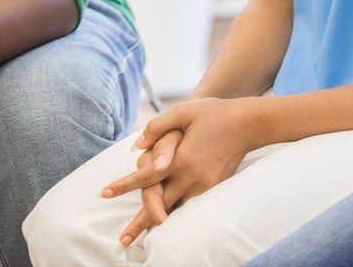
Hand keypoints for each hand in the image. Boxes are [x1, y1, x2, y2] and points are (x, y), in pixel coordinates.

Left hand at [102, 98, 258, 245]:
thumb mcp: (184, 111)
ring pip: (175, 210)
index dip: (123, 186)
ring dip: (157, 224)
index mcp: (180, 158)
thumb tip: (136, 146)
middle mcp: (191, 176)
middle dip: (139, 223)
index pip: (145, 177)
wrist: (248, 124)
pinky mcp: (214, 189)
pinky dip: (177, 216)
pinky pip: (191, 207)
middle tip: (122, 241)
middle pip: (158, 204)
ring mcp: (204, 186)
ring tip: (140, 240)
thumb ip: (158, 127)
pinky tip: (166, 225)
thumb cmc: (213, 113)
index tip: (104, 193)